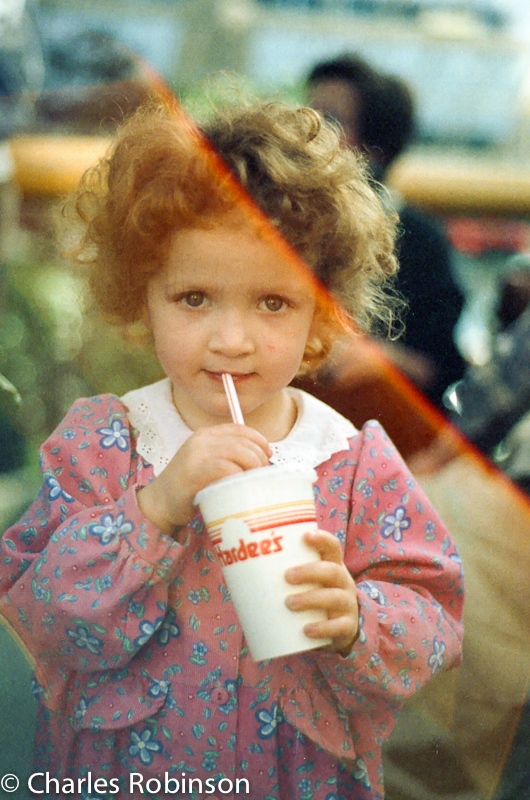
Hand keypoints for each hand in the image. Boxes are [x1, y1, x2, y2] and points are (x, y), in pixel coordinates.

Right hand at [137, 424, 270, 535]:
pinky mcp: (193, 474)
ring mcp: (196, 456)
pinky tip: (239, 487)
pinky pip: (225, 469)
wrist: (160, 502)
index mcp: (206, 434)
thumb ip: (227, 456)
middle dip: (259, 459)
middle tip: (261, 476)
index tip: (267, 455)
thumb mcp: (208, 463)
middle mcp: (201, 440)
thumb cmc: (190, 486)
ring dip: (253, 468)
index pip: (240, 429)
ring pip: (238, 453)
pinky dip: (238, 477)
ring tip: (253, 482)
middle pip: (243, 442)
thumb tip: (262, 459)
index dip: (259, 440)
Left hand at [284, 529, 358, 655]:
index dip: (322, 539)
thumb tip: (233, 568)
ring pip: (334, 598)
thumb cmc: (312, 596)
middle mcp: (343, 582)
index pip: (332, 546)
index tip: (305, 536)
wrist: (338, 628)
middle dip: (309, 572)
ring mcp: (347, 604)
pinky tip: (306, 630)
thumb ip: (281, 573)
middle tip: (287, 576)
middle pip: (332, 571)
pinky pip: (338, 626)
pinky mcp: (347, 626)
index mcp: (332, 565)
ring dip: (311, 599)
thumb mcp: (305, 582)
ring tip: (289, 603)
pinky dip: (322, 628)